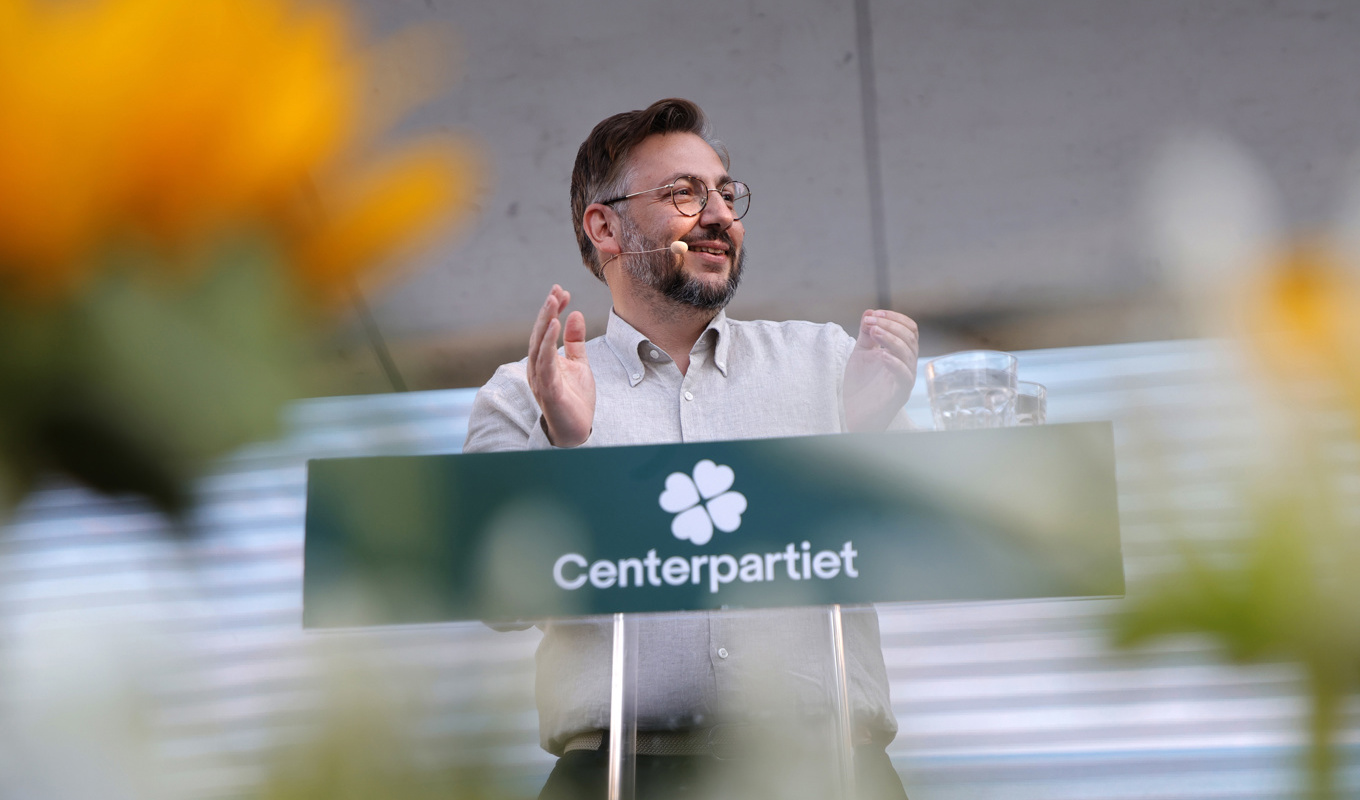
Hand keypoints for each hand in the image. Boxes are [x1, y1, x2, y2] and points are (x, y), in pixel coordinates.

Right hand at [527, 285, 594, 446]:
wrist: (577, 431)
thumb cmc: (575, 398)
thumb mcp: (579, 364)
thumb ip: (575, 341)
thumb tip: (575, 313)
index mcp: (543, 360)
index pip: (545, 330)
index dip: (552, 310)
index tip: (562, 291)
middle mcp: (537, 367)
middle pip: (539, 334)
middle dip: (547, 310)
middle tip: (556, 290)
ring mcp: (541, 379)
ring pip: (539, 345)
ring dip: (545, 322)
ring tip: (553, 301)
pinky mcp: (549, 390)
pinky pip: (545, 363)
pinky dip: (549, 343)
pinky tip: (555, 326)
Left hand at [843, 309, 918, 431]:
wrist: (853, 413)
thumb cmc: (859, 385)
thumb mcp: (861, 354)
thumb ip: (866, 334)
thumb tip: (869, 312)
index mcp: (901, 353)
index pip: (909, 330)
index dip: (895, 318)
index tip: (875, 313)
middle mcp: (907, 364)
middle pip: (910, 338)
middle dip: (890, 326)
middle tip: (871, 322)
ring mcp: (905, 380)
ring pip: (909, 354)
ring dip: (891, 339)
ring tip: (873, 332)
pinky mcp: (900, 394)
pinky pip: (905, 376)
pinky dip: (894, 363)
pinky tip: (881, 355)